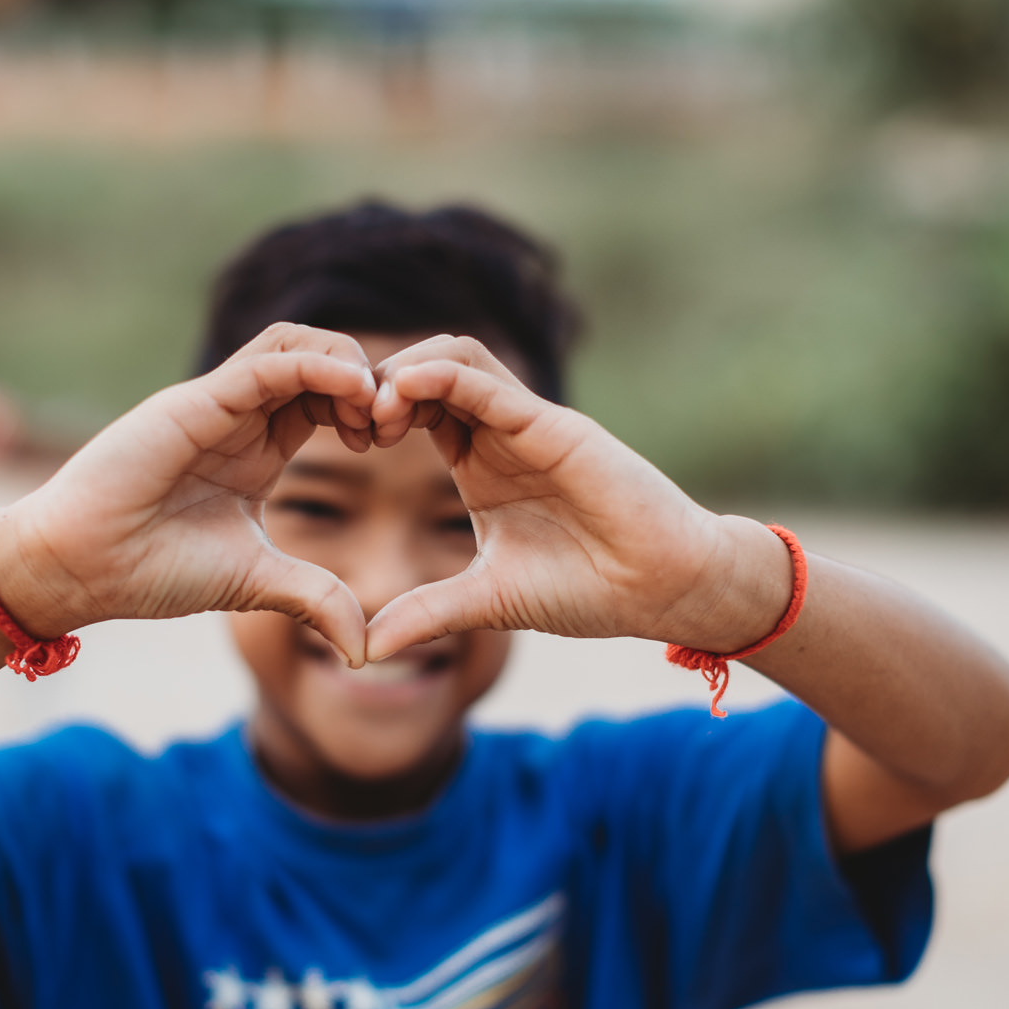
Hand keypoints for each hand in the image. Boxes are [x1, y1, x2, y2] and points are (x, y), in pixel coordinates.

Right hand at [0, 324, 379, 663]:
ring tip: (373, 404)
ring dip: (345, 362)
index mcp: (256, 448)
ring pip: (293, 344)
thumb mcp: (258, 583)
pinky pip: (266, 364)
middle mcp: (238, 416)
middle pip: (316, 357)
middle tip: (392, 421)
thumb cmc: (153, 570)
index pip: (324, 396)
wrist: (80, 568)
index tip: (393, 441)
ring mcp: (216, 404)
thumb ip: (314, 600)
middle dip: (366, 378)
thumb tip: (365, 650)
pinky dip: (315, 366)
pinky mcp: (195, 403)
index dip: (365, 405)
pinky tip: (351, 389)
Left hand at [363, 336, 785, 660]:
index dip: (373, 413)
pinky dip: (447, 376)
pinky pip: (492, 384)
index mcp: (480, 462)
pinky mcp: (556, 427)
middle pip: (427, 370)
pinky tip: (406, 388)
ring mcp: (529, 424)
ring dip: (406, 371)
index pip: (416, 408)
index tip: (342, 442)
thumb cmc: (591, 589)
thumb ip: (429, 614)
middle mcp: (502, 431)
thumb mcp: (489, 601)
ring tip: (373, 407)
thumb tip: (365, 649)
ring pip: (457, 358)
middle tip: (348, 421)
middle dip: (379, 384)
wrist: (665, 589)